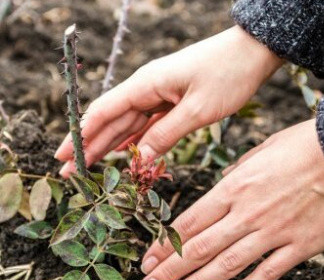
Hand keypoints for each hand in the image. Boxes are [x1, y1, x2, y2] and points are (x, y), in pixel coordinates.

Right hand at [54, 26, 282, 176]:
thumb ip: (165, 134)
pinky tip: (122, 151)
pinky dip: (133, 139)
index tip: (63, 156)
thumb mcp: (197, 110)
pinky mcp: (172, 100)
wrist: (251, 53)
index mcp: (146, 84)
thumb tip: (139, 158)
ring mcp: (159, 94)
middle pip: (111, 120)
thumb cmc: (228, 75)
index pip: (104, 112)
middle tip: (69, 172)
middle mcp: (147, 88)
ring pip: (127, 123)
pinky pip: (147, 123)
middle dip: (89, 146)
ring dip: (107, 145)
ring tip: (89, 166)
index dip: (81, 135)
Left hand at [139, 119, 323, 279]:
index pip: (190, 222)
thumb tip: (221, 187)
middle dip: (170, 270)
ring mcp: (273, 232)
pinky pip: (268, 272)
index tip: (148, 259)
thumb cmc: (300, 146)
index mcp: (234, 188)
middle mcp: (247, 213)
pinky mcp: (300, 246)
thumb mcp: (258, 151)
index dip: (165, 244)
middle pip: (200, 247)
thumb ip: (236, 173)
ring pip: (227, 265)